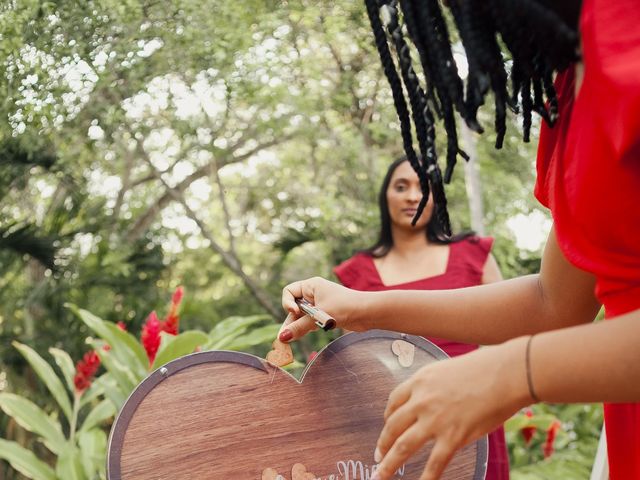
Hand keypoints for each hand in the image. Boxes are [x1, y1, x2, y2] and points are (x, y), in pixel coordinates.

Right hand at [279, 277, 367, 341]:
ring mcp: (319, 304)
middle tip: (284, 337)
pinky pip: (309, 321)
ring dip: (297, 326)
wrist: (368, 313)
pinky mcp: (325, 314)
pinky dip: (305, 328)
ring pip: (301, 316)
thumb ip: (299, 327)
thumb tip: (282, 337)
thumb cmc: (345, 307)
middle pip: (294, 306)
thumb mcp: (319, 316)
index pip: (289, 292)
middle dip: (290, 320)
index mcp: (311, 285)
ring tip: (290, 339)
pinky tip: (303, 335)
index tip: (295, 312)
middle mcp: (313, 293)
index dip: (287, 303)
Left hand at [372, 338, 531, 479]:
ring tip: (380, 475)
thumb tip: (434, 400)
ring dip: (389, 464)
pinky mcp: (452, 437)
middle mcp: (421, 400)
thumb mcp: (447, 370)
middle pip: (392, 426)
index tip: (387, 424)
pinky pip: (434, 464)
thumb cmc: (484, 368)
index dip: (388, 416)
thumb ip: (435, 386)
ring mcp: (435, 420)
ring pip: (403, 447)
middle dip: (382, 444)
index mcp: (420, 381)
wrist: (505, 374)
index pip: (394, 401)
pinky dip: (425, 479)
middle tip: (377, 455)